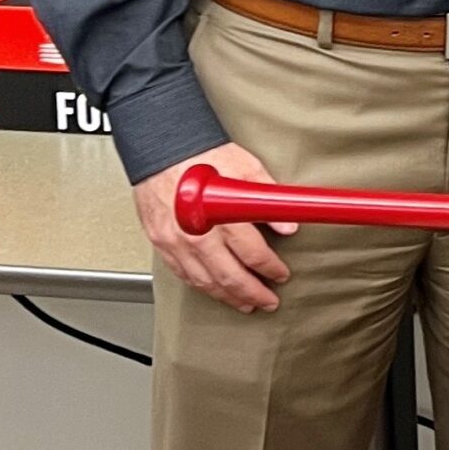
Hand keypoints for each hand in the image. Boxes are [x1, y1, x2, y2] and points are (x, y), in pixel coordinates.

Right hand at [134, 142, 294, 312]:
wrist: (162, 146)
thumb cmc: (202, 154)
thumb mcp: (246, 168)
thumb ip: (268, 199)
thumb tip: (288, 226)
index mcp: (221, 215)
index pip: (253, 254)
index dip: (271, 269)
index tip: (281, 275)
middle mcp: (196, 233)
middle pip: (229, 276)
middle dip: (253, 293)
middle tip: (268, 302)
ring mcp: (175, 240)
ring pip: (204, 281)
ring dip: (227, 296)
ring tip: (244, 304)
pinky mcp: (160, 241)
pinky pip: (181, 272)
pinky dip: (200, 285)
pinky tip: (212, 289)